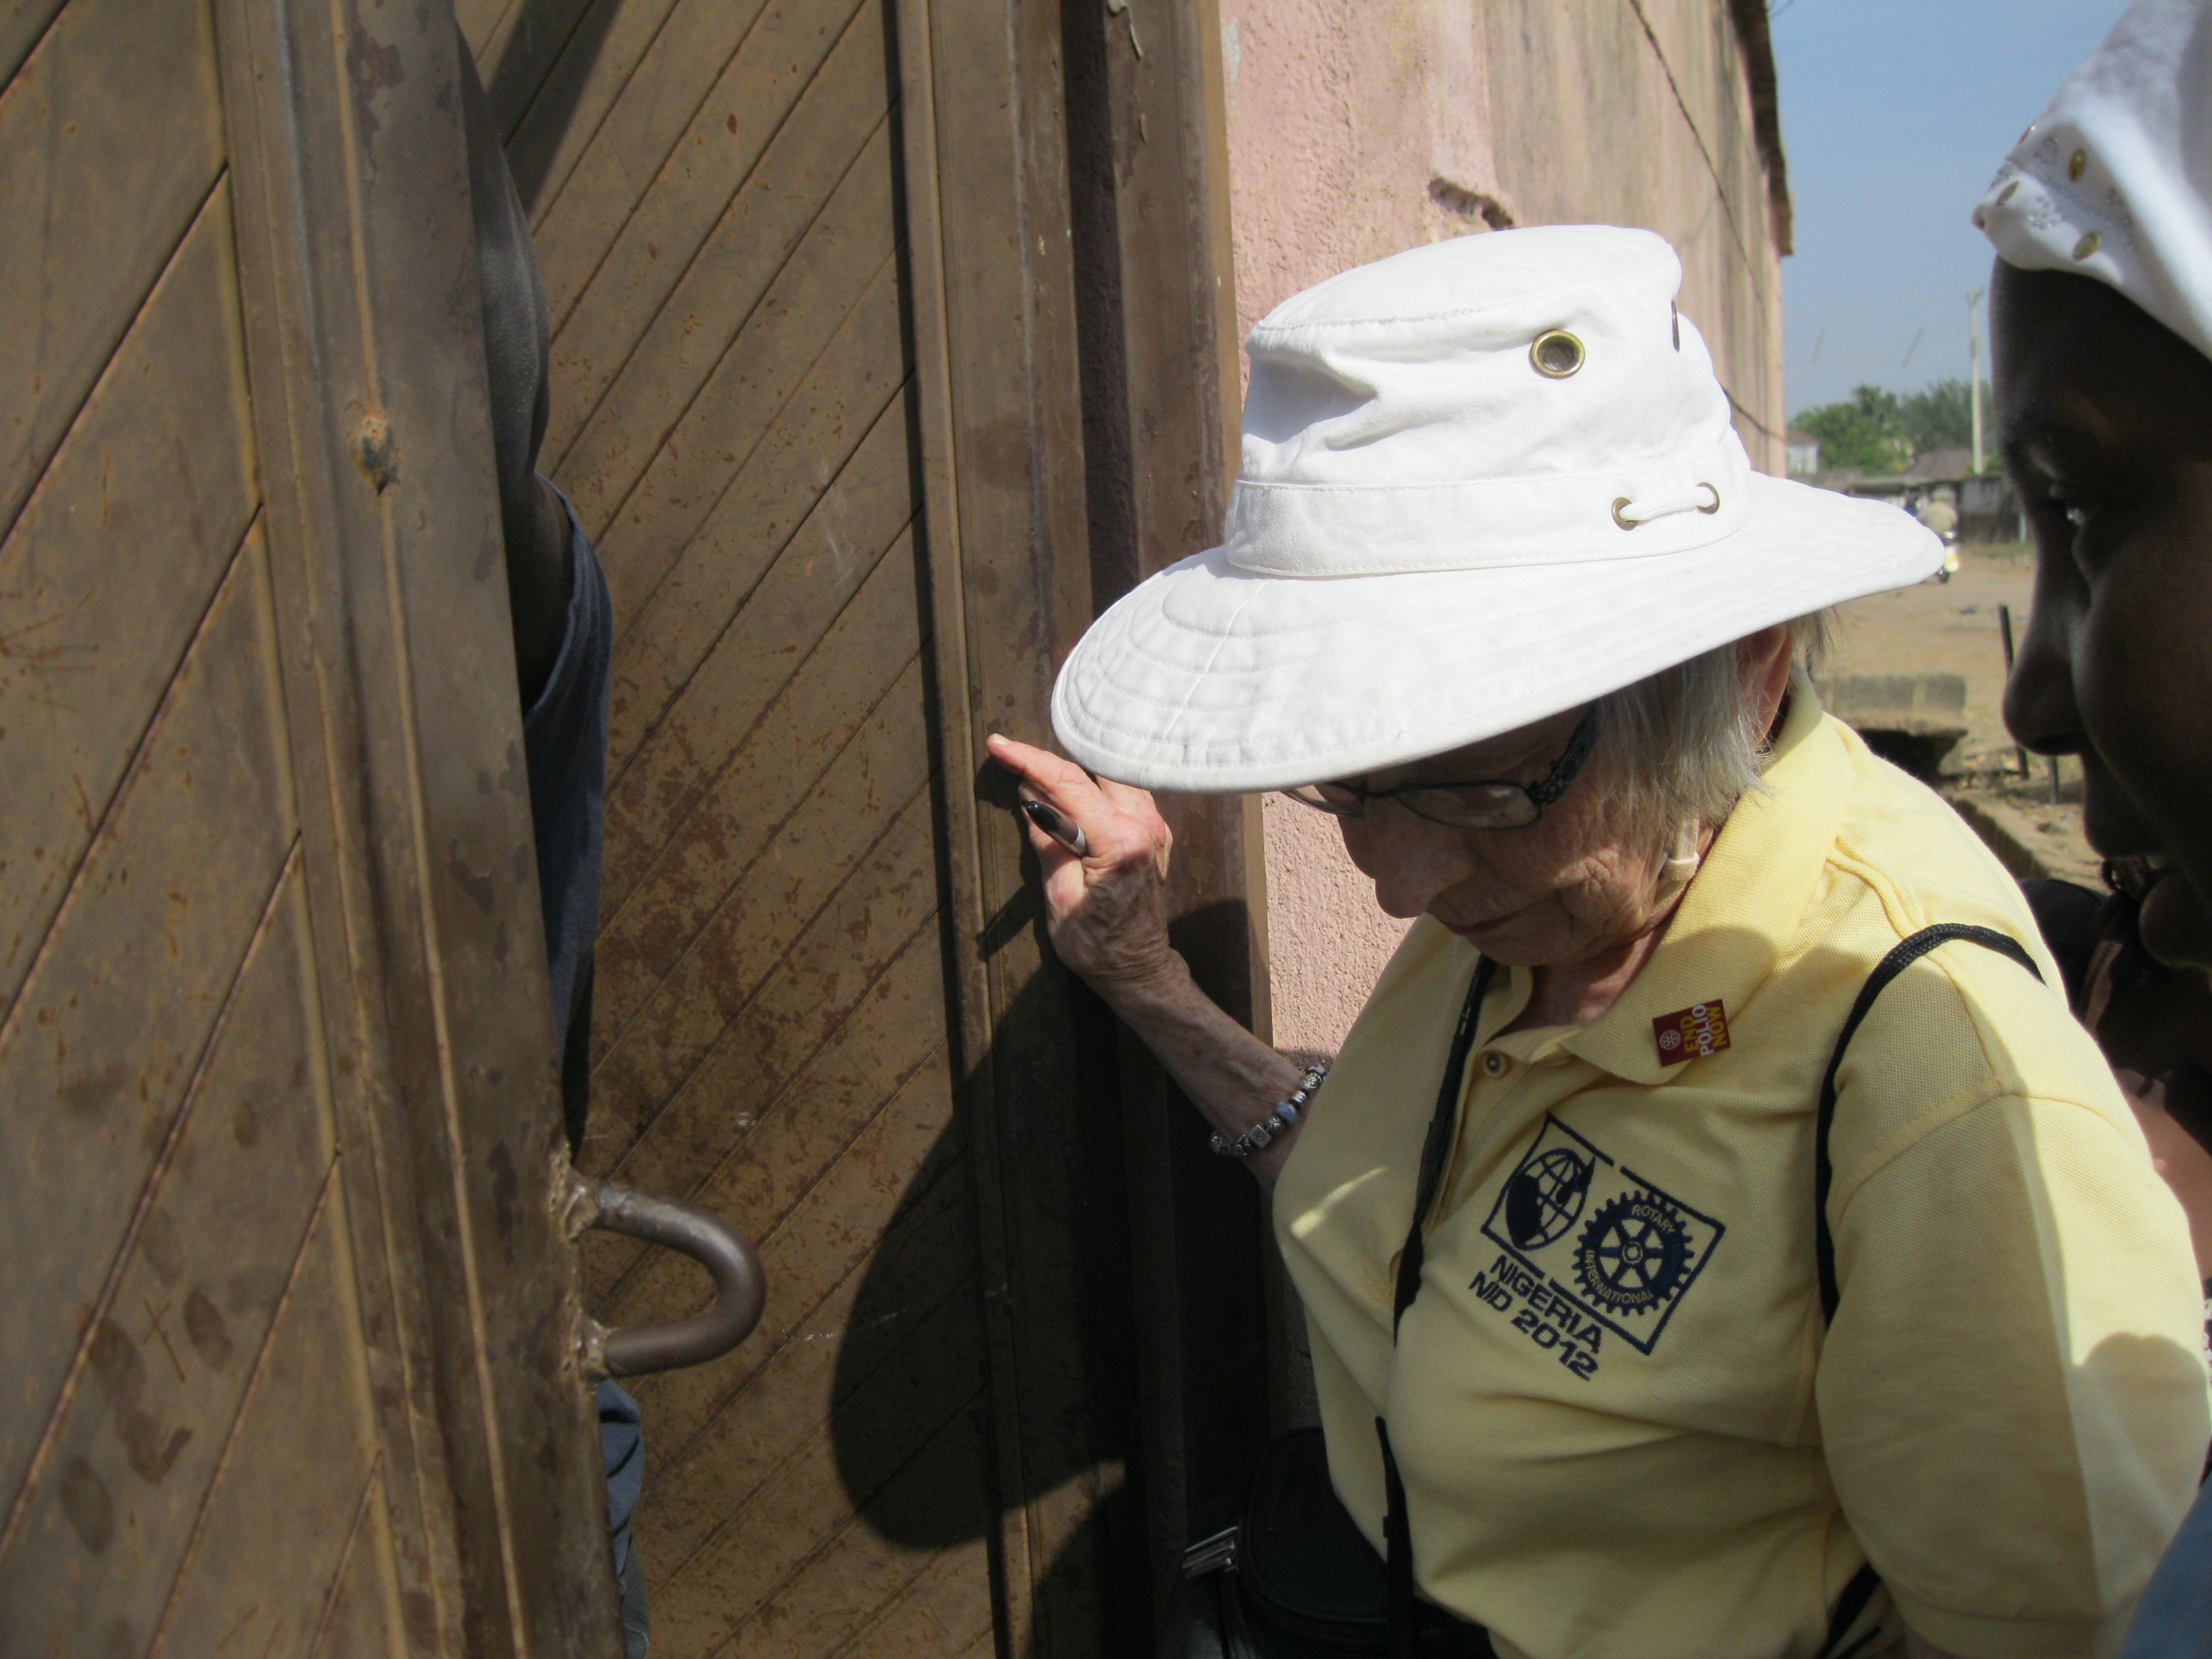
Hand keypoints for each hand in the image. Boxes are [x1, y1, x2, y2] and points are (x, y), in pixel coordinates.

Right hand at [984, 734, 1180, 998]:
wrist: (1137, 969)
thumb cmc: (1096, 945)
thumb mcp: (1058, 897)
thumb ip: (1047, 840)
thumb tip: (1030, 795)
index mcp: (1121, 842)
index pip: (1069, 784)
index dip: (1030, 760)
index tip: (999, 746)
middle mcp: (1145, 826)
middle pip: (1094, 769)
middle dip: (1051, 759)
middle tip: (1012, 756)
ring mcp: (1155, 827)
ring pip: (1111, 776)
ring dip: (1074, 770)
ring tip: (1035, 771)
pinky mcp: (1155, 833)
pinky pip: (1122, 792)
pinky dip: (1093, 785)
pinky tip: (1068, 790)